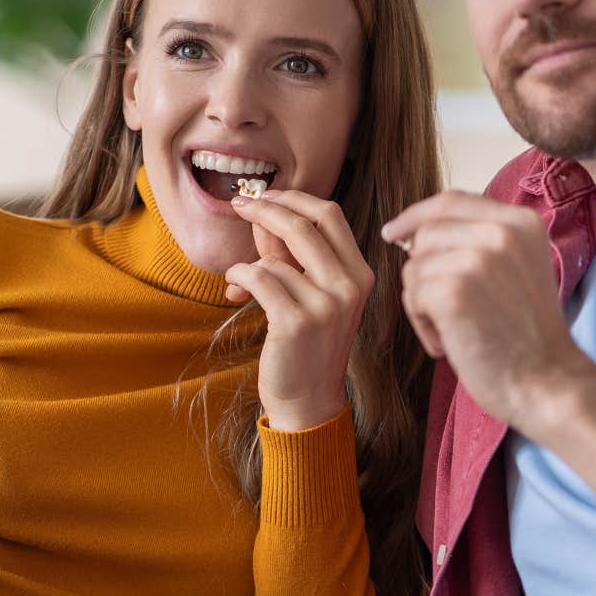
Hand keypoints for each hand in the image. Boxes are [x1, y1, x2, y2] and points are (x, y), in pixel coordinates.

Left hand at [224, 189, 371, 430]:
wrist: (308, 400)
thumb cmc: (307, 346)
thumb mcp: (310, 294)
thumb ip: (290, 255)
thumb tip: (264, 215)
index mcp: (359, 274)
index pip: (330, 215)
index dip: (294, 198)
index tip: (266, 195)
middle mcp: (349, 287)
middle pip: (304, 223)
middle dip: (266, 208)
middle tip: (241, 204)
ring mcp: (325, 305)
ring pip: (274, 257)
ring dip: (248, 263)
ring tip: (240, 282)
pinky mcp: (295, 322)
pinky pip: (258, 278)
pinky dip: (239, 278)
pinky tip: (236, 292)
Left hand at [381, 191, 595, 430]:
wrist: (548, 383)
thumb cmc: (528, 338)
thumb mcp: (517, 269)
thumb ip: (480, 241)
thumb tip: (415, 233)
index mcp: (522, 222)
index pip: (451, 201)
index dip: (416, 215)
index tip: (393, 233)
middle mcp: (502, 231)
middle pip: (427, 233)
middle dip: (424, 272)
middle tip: (449, 312)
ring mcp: (478, 258)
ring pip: (415, 266)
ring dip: (423, 303)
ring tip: (455, 331)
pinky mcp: (454, 289)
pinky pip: (412, 295)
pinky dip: (422, 324)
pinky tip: (449, 344)